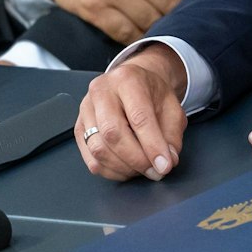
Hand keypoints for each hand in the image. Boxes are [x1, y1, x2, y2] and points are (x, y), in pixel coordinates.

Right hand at [77, 44, 189, 180]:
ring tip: (142, 169)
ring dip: (123, 167)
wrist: (134, 84)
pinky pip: (90, 158)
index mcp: (128, 80)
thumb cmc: (151, 94)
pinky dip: (110, 171)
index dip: (152, 145)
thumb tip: (167, 161)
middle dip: (136, 159)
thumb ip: (172, 135)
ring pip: (98, 148)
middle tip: (154, 171)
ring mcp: (86, 109)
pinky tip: (126, 169)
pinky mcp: (79, 127)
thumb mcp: (173, 108)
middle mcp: (101, 92)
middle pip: (112, 133)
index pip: (138, 117)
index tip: (164, 165)